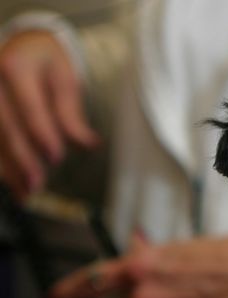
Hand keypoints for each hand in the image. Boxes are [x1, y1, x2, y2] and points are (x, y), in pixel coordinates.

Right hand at [0, 30, 98, 196]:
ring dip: (9, 169)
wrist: (22, 44)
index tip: (56, 158)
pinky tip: (13, 184)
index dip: (42, 134)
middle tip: (37, 185)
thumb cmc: (48, 63)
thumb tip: (90, 144)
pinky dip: (2, 165)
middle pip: (6, 126)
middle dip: (22, 159)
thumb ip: (72, 114)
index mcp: (16, 68)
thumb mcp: (66, 80)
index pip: (30, 107)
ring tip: (26, 193)